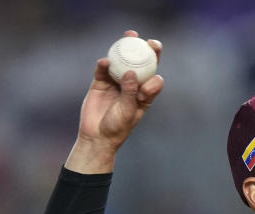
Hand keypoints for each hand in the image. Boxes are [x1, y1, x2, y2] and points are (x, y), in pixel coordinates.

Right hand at [65, 30, 163, 172]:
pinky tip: (105, 61)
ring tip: (129, 36)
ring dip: (125, 49)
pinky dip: (105, 64)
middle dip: (145, 50)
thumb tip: (132, 72)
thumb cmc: (117, 127)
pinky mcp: (100, 83)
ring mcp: (116, 83)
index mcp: (144, 94)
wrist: (96, 136)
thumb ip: (130, 92)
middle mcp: (132, 86)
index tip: (156, 54)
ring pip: (122, 63)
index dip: (157, 63)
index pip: (153, 76)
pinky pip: (103, 70)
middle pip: (140, 64)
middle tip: (147, 40)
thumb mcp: (127, 112)